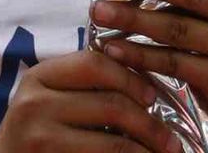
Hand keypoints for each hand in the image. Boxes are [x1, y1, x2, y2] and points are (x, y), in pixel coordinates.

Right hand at [0, 50, 178, 152]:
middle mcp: (35, 103)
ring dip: (146, 151)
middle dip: (150, 124)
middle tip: (172, 141)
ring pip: (113, 144)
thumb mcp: (51, 99)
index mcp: (40, 76)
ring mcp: (39, 137)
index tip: (152, 96)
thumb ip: (85, 86)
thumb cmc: (37, 131)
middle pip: (110, 105)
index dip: (131, 77)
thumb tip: (147, 83)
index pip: (95, 63)